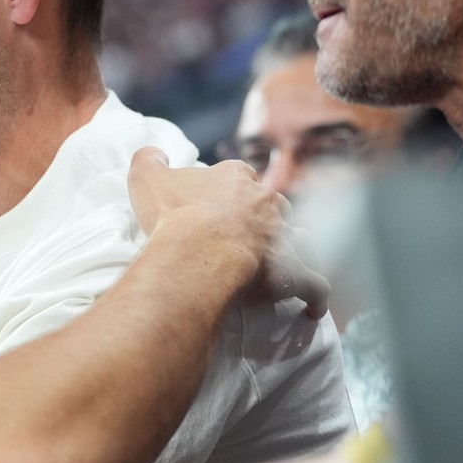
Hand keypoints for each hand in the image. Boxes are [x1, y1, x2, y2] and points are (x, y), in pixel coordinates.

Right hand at [127, 148, 328, 317]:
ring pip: (298, 238)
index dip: (228, 190)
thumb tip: (154, 153)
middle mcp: (266, 202)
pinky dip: (315, 297)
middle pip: (271, 204)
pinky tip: (312, 308)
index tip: (213, 204)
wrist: (196, 250)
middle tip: (241, 235)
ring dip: (292, 247)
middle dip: (263, 217)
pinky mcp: (292, 271)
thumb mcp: (147, 177)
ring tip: (280, 261)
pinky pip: (314, 285)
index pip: (238, 176)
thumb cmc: (173, 215)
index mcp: (235, 178)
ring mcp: (283, 236)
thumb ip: (149, 159)